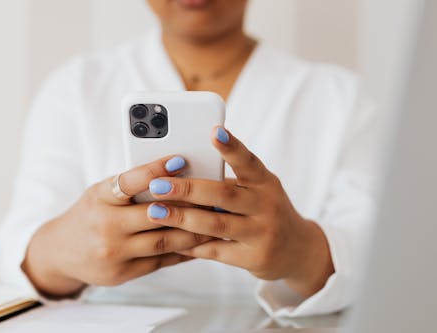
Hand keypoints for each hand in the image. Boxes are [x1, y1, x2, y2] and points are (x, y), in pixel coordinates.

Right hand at [22, 156, 209, 297]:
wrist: (60, 252)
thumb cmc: (89, 214)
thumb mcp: (100, 193)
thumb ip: (130, 187)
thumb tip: (173, 176)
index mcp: (99, 198)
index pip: (129, 181)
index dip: (155, 170)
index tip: (180, 160)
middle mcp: (105, 226)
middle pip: (155, 214)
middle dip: (188, 206)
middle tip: (213, 197)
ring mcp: (113, 253)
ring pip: (164, 241)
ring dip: (194, 231)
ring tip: (215, 220)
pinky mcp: (122, 274)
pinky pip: (161, 261)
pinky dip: (183, 251)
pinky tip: (200, 243)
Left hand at [146, 127, 334, 296]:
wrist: (299, 251)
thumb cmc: (266, 212)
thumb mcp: (258, 191)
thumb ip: (228, 183)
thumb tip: (181, 173)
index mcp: (265, 182)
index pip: (248, 161)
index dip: (231, 147)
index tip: (214, 132)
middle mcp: (267, 205)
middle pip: (224, 194)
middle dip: (187, 188)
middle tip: (157, 184)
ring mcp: (262, 233)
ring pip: (216, 224)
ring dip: (182, 217)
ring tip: (155, 212)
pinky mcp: (254, 258)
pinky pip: (216, 250)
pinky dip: (191, 244)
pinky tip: (171, 239)